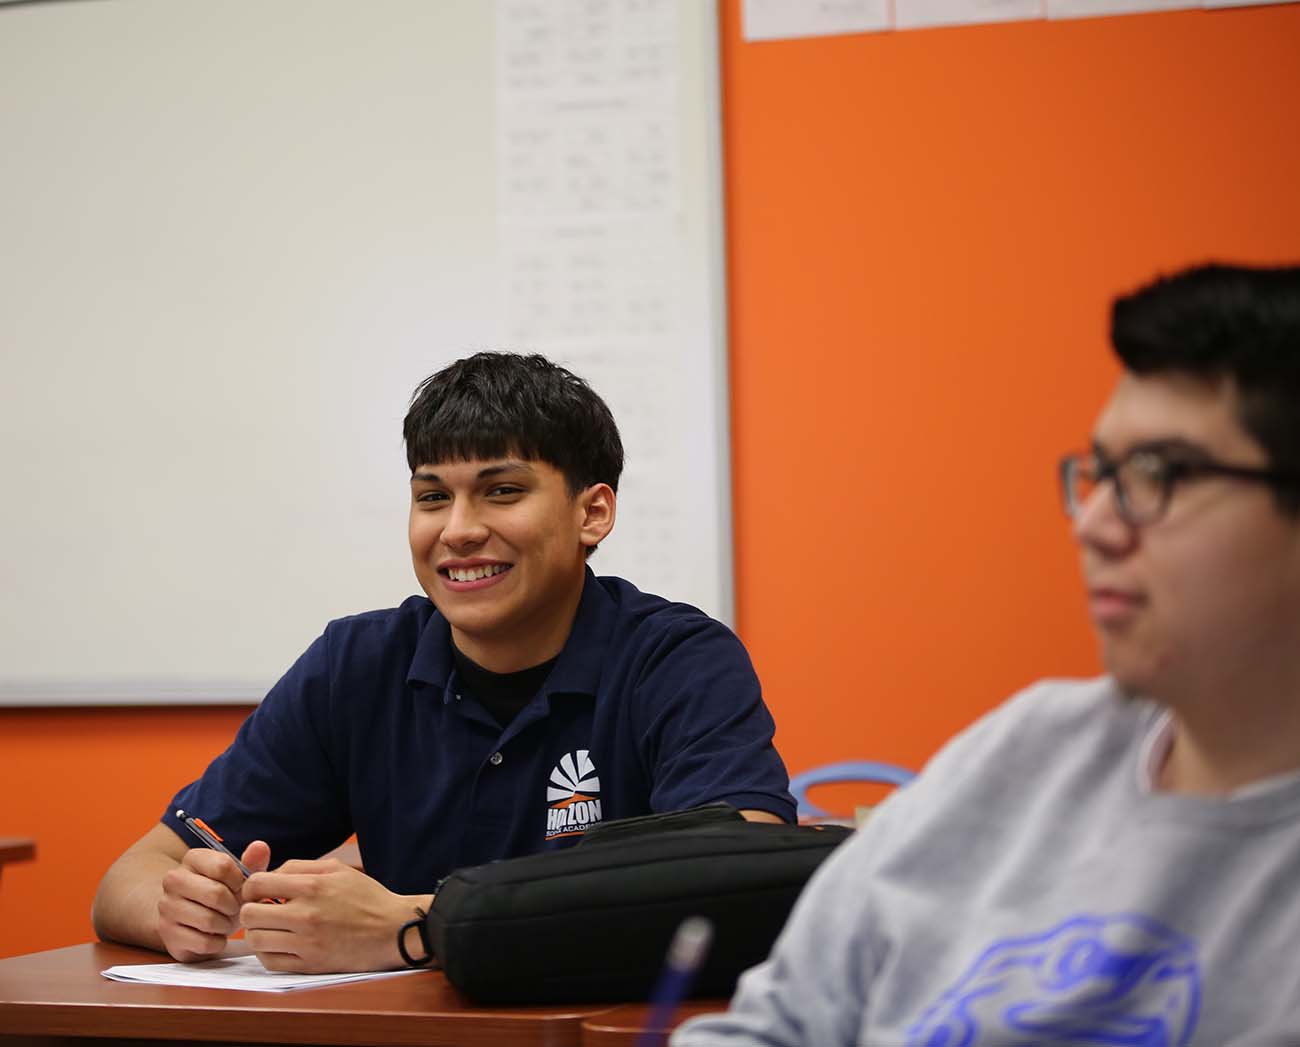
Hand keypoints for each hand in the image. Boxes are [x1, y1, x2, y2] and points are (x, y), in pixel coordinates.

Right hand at [155, 840, 268, 962]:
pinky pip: (203, 942)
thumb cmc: (223, 895)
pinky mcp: (167, 933)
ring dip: (225, 925)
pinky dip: (217, 943)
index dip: (240, 882)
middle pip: (215, 894)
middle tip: (234, 909)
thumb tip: (260, 846)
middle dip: (233, 906)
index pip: (223, 866)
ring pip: (208, 920)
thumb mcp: (240, 878)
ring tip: (224, 922)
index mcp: (193, 858)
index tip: (240, 888)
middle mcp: (174, 879)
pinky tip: (215, 936)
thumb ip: (252, 862)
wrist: (194, 920)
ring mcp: (167, 907)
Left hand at [240, 858, 426, 972]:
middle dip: (251, 910)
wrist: (393, 929)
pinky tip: (280, 944)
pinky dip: (268, 952)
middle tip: (264, 911)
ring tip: (272, 928)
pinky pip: (270, 961)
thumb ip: (300, 867)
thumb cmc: (367, 897)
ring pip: (255, 940)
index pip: (257, 884)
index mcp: (312, 886)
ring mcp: (307, 942)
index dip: (251, 887)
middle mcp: (306, 914)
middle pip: (249, 914)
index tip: (259, 891)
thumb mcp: (338, 869)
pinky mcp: (310, 964)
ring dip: (258, 932)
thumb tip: (270, 874)